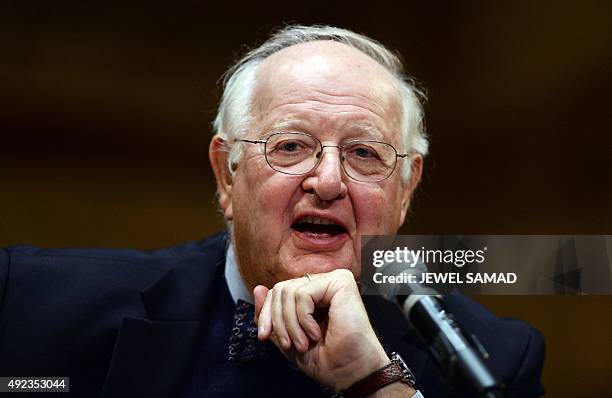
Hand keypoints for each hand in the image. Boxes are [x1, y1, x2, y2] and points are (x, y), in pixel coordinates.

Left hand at [253, 269, 389, 391]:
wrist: (349, 372)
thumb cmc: (326, 358)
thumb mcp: (286, 337)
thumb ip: (272, 314)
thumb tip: (258, 288)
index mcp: (312, 296)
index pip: (278, 292)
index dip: (266, 314)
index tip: (264, 336)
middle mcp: (322, 285)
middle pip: (280, 289)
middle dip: (278, 321)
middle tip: (291, 344)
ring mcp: (332, 281)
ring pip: (288, 291)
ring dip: (291, 324)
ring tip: (304, 342)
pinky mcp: (341, 282)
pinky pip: (303, 293)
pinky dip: (303, 318)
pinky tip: (316, 332)